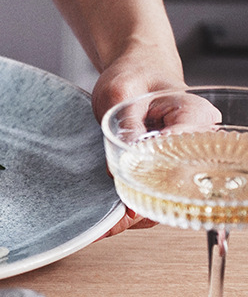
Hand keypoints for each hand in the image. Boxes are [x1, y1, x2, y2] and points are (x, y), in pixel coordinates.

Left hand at [90, 41, 187, 236]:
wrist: (136, 72)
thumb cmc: (133, 76)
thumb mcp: (121, 91)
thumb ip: (126, 122)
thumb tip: (123, 163)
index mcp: (194, 117)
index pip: (184, 154)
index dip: (157, 175)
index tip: (128, 188)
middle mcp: (194, 145)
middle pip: (176, 186)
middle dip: (142, 204)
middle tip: (110, 219)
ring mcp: (179, 162)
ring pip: (163, 198)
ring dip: (133, 212)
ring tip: (102, 224)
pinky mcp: (162, 172)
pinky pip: (151, 197)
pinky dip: (129, 208)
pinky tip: (105, 217)